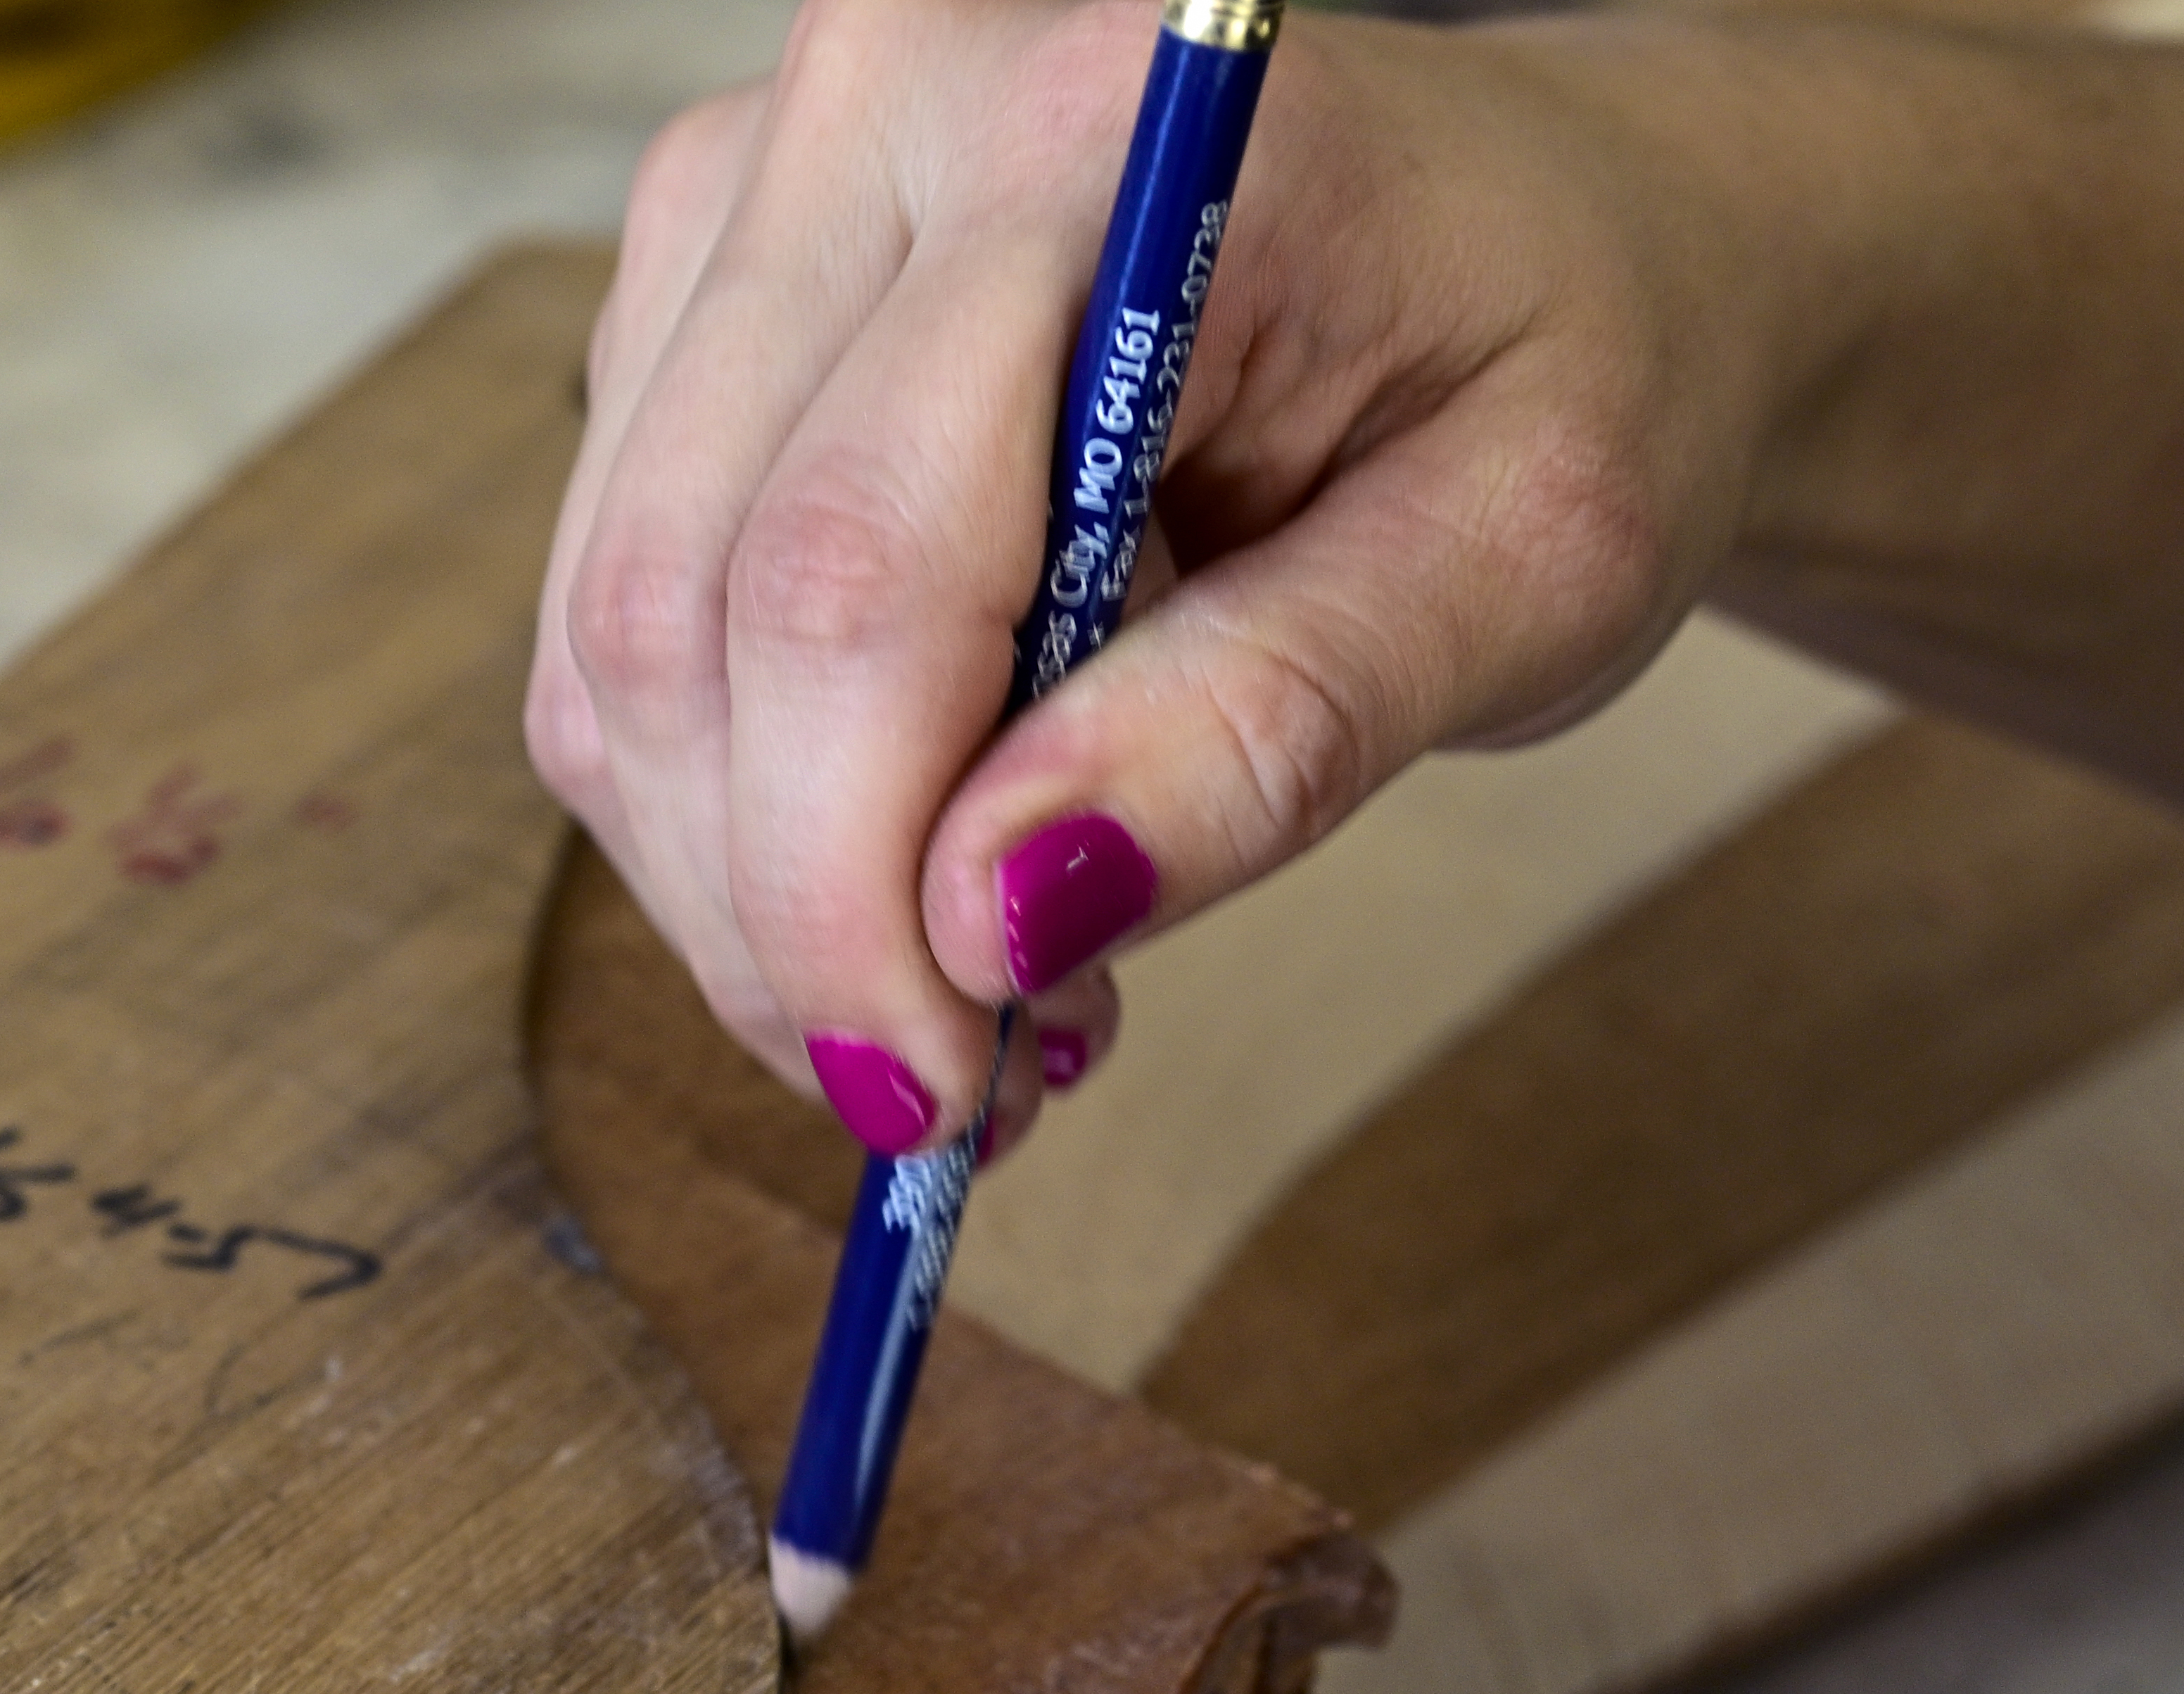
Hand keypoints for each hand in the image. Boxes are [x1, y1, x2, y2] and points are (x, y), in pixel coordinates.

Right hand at [532, 0, 1751, 1160]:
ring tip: (965, 992)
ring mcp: (750, 194)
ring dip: (746, 882)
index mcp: (1098, 132)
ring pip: (615, 637)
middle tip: (957, 1095)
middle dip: (788, 916)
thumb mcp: (1533, 564)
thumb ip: (1272, 728)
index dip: (851, 879)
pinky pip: (624, 616)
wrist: (1562, 239)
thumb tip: (992, 921)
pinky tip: (913, 862)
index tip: (943, 1094)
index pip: (855, 567)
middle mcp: (874, 108)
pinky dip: (734, 802)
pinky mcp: (695, 297)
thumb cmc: (1567, 364)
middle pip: (687, 610)